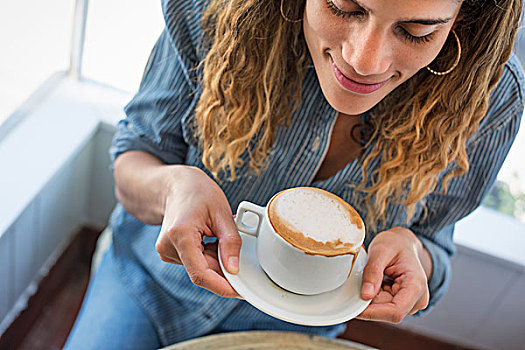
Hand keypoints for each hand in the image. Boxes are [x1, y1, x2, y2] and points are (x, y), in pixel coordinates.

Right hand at [154, 165, 241, 297]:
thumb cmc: (198, 192)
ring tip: (215, 233)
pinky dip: (207, 256)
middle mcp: (168, 246)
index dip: (221, 286)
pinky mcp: (168, 253)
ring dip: (215, 259)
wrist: (176, 185)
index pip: (200, 274)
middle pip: (202, 272)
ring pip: (199, 268)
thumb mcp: (222, 212)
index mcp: (180, 235)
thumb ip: (231, 242)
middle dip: (222, 267)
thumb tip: (234, 268)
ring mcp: (166, 251)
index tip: (239, 291)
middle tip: (233, 246)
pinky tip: (207, 237)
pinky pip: (194, 263)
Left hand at [357, 227, 430, 322]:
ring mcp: (412, 303)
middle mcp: (418, 298)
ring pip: (384, 310)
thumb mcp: (380, 250)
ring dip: (373, 297)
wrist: (403, 242)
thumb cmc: (394, 243)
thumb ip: (373, 271)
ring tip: (374, 276)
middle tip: (362, 280)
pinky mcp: (404, 303)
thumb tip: (365, 296)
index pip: (395, 311)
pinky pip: (384, 305)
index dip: (373, 313)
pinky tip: (378, 281)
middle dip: (370, 300)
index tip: (354, 307)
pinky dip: (375, 295)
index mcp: (416, 285)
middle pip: (387, 311)